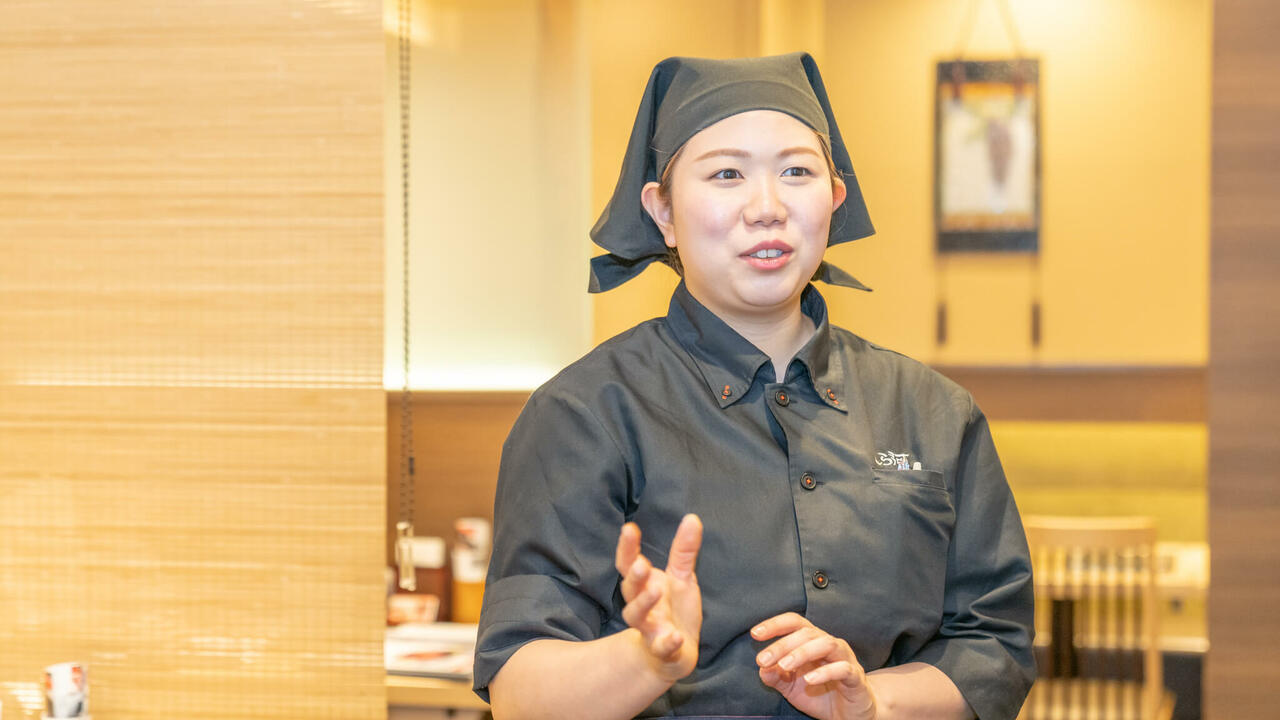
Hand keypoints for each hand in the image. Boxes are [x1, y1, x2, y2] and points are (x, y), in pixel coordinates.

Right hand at [614, 514, 703, 682]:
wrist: (673, 655)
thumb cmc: (673, 611)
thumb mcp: (681, 578)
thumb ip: (683, 551)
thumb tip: (692, 517)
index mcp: (644, 585)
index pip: (628, 564)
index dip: (627, 547)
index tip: (629, 528)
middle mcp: (642, 606)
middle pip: (629, 590)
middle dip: (634, 577)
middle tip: (642, 563)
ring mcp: (650, 629)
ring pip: (637, 618)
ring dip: (644, 604)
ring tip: (656, 590)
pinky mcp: (663, 650)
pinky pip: (661, 647)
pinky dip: (667, 643)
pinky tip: (675, 637)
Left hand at [752, 612, 876, 719]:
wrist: (849, 715)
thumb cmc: (820, 694)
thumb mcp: (791, 687)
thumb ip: (776, 677)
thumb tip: (762, 668)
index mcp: (812, 642)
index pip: (795, 623)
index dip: (775, 624)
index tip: (755, 633)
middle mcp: (829, 645)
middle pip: (806, 633)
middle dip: (782, 644)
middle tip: (762, 659)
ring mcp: (845, 659)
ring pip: (826, 644)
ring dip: (802, 653)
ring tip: (784, 665)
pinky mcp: (856, 677)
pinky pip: (843, 668)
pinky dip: (826, 672)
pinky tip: (809, 679)